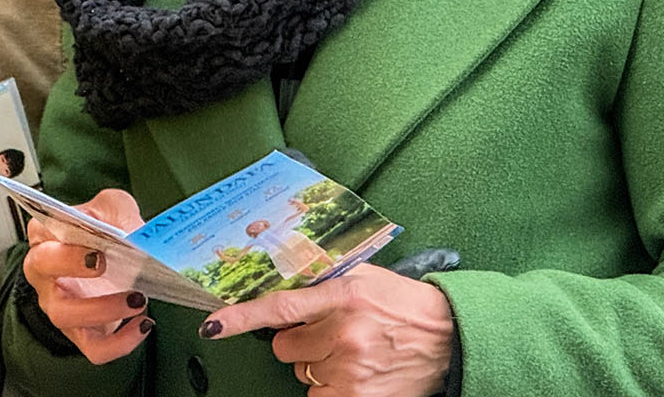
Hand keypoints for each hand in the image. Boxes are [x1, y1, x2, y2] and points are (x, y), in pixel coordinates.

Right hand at [21, 188, 152, 364]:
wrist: (118, 263)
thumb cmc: (106, 232)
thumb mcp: (112, 208)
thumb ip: (117, 213)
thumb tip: (132, 234)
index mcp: (45, 235)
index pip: (40, 232)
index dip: (62, 236)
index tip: (93, 242)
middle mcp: (43, 272)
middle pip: (42, 269)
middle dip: (71, 265)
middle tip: (105, 263)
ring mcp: (59, 306)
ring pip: (65, 315)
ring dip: (103, 309)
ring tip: (136, 298)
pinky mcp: (81, 334)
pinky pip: (94, 348)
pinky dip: (120, 342)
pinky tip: (142, 324)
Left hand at [198, 263, 453, 395]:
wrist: (451, 337)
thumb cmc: (404, 305)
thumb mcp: (363, 278)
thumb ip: (322, 283)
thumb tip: (282, 285)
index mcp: (342, 296)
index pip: (280, 307)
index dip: (241, 317)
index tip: (213, 324)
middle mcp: (344, 333)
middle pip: (284, 347)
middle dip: (298, 341)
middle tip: (329, 334)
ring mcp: (352, 369)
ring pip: (302, 374)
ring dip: (317, 366)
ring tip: (351, 353)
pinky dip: (331, 389)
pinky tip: (355, 374)